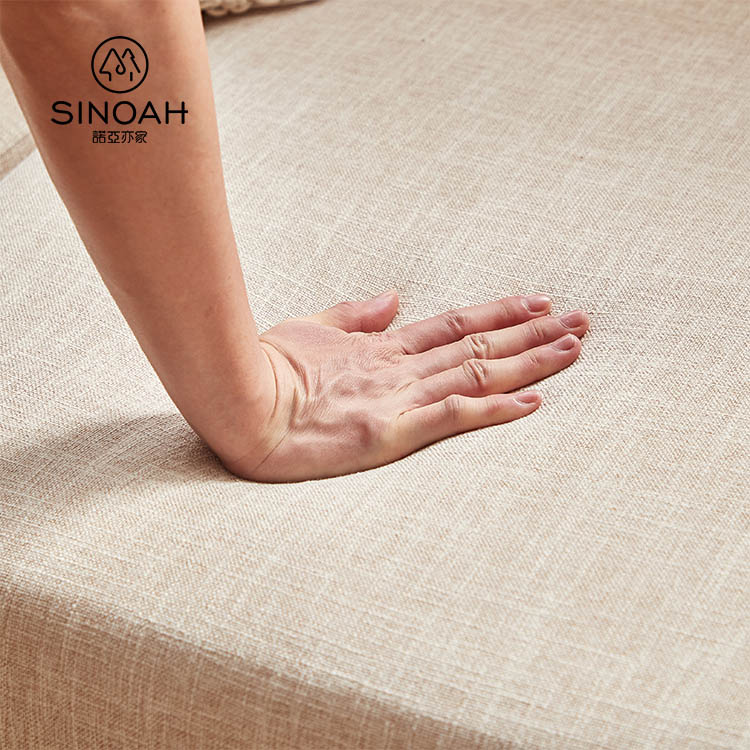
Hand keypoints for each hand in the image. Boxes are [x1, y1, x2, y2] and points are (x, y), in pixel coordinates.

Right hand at [218, 291, 589, 481]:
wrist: (236, 407)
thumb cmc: (263, 369)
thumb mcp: (310, 328)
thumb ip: (355, 315)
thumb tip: (393, 297)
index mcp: (382, 347)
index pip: (456, 324)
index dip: (501, 314)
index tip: (539, 304)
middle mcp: (399, 368)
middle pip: (480, 346)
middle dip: (534, 333)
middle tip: (582, 321)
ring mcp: (397, 399)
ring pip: (477, 374)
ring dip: (529, 362)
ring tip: (574, 348)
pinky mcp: (389, 433)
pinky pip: (452, 418)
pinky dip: (494, 410)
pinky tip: (533, 403)